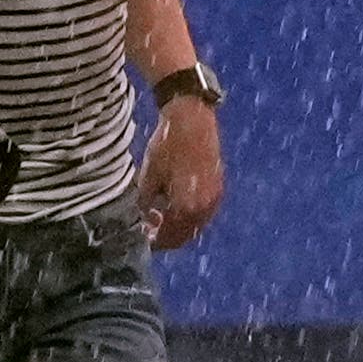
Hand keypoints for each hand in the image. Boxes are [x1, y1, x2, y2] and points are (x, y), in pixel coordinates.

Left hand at [135, 91, 225, 250]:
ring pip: (196, 223)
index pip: (171, 237)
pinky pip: (204, 210)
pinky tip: (176, 202)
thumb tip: (146, 219)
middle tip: (151, 229)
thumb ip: (146, 203)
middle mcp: (205, 207)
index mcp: (187, 207)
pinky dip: (190, 213)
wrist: (192, 119)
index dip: (156, 241)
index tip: (143, 240)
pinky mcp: (219, 186)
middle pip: (186, 235)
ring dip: (180, 225)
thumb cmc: (167, 146)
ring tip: (161, 214)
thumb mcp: (148, 176)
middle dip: (168, 236)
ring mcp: (215, 197)